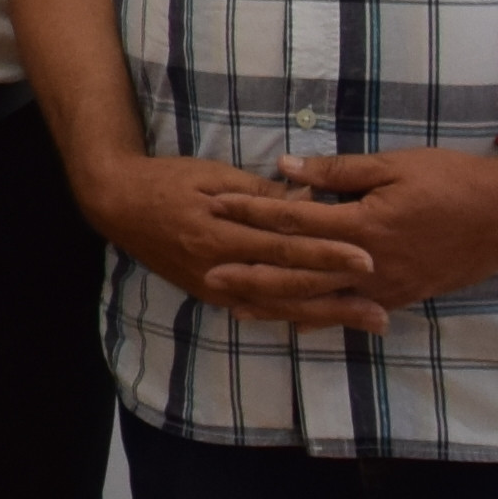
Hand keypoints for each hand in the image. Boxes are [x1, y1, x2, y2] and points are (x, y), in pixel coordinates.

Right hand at [71, 149, 384, 329]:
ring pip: (277, 306)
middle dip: (337, 298)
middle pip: (288, 287)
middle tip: (380, 305)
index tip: (366, 257)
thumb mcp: (214, 174)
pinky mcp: (210, 293)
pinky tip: (322, 323)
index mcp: (221, 233)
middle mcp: (219, 267)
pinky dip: (292, 317)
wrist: (117, 203)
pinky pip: (257, 309)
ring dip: (325, 315)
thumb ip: (262, 193)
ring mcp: (213, 285)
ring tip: (366, 320)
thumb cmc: (168, 180)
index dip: (327, 253)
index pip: (285, 247)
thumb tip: (310, 199)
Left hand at [203, 138, 497, 331]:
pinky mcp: (400, 297)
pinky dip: (318, 317)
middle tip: (207, 274)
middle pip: (297, 273)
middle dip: (250, 273)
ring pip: (319, 301)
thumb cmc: (455, 181)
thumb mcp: (395, 166)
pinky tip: (292, 322)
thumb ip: (337, 173)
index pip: (294, 222)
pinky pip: (349, 312)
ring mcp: (385, 287)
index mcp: (364, 226)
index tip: (217, 206)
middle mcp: (370, 265)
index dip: (253, 213)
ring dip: (275, 304)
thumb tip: (284, 169)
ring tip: (235, 306)